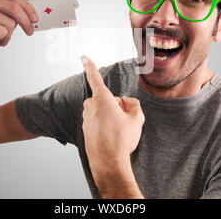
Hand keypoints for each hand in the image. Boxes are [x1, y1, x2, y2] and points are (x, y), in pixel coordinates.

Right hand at [0, 0, 38, 59]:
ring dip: (9, 34)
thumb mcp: (3, 20)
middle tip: (30, 31)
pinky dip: (3, 39)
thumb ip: (14, 14)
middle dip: (26, 22)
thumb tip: (32, 14)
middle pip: (14, 8)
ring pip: (10, 23)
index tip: (35, 18)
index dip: (28, 9)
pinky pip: (3, 32)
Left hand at [81, 55, 144, 176]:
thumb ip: (133, 104)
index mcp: (102, 99)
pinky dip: (105, 126)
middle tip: (124, 119)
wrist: (108, 163)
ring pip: (101, 111)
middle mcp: (90, 107)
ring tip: (118, 131)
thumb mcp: (137, 118)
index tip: (83, 57)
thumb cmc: (122, 140)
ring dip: (109, 116)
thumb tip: (125, 101)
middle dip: (114, 105)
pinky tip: (112, 137)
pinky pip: (97, 121)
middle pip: (104, 99)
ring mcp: (86, 119)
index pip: (95, 78)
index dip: (90, 66)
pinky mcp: (85, 129)